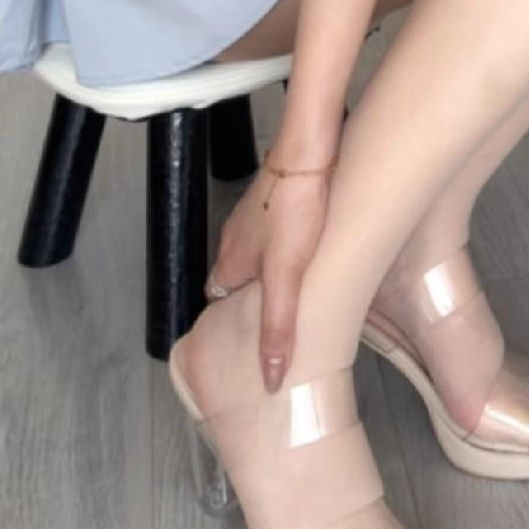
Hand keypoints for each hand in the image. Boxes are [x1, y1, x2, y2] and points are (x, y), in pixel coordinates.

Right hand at [205, 158, 333, 392]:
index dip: (233, 322)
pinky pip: (274, 232)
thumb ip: (276, 327)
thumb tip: (268, 376)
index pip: (219, 302)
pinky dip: (284, 247)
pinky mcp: (277, 199)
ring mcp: (254, 216)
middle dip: (253, 300)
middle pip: (237, 279)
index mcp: (229, 262)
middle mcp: (235, 239)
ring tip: (295, 291)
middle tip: (276, 320)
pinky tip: (307, 251)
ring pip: (257, 255)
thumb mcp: (286, 278)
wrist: (309, 152)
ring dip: (270, 272)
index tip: (248, 340)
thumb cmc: (294, 210)